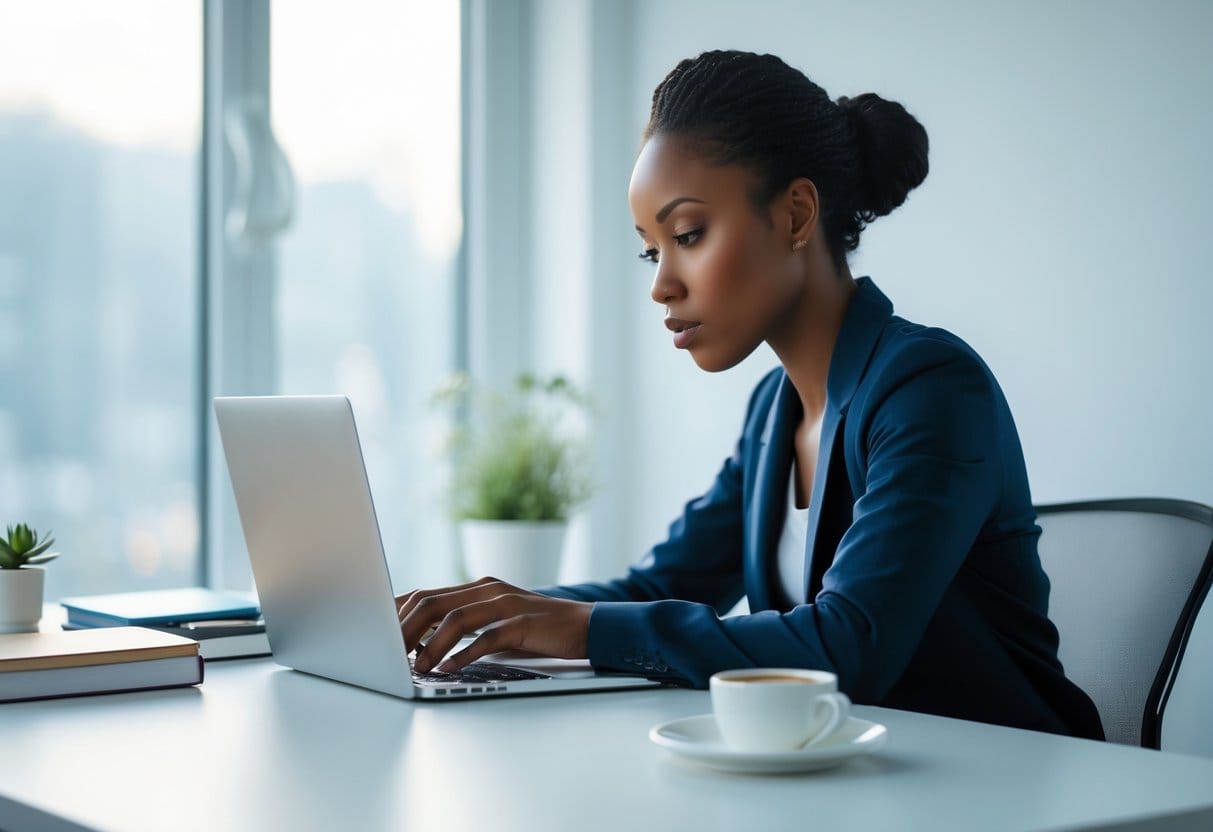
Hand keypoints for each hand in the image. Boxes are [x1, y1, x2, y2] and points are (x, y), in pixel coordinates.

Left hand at [395, 576, 591, 673]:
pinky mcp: (524, 623)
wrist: (584, 625)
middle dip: (404, 628)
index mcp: (477, 588)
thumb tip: (421, 643)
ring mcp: (506, 604)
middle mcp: (488, 590)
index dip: (397, 612)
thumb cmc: (535, 628)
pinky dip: (466, 654)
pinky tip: (451, 668)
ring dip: (432, 644)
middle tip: (386, 653)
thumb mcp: (495, 619)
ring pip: (457, 618)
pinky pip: (489, 637)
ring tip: (417, 667)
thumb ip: (465, 623)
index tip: (376, 633)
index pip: (426, 594)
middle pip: (433, 602)